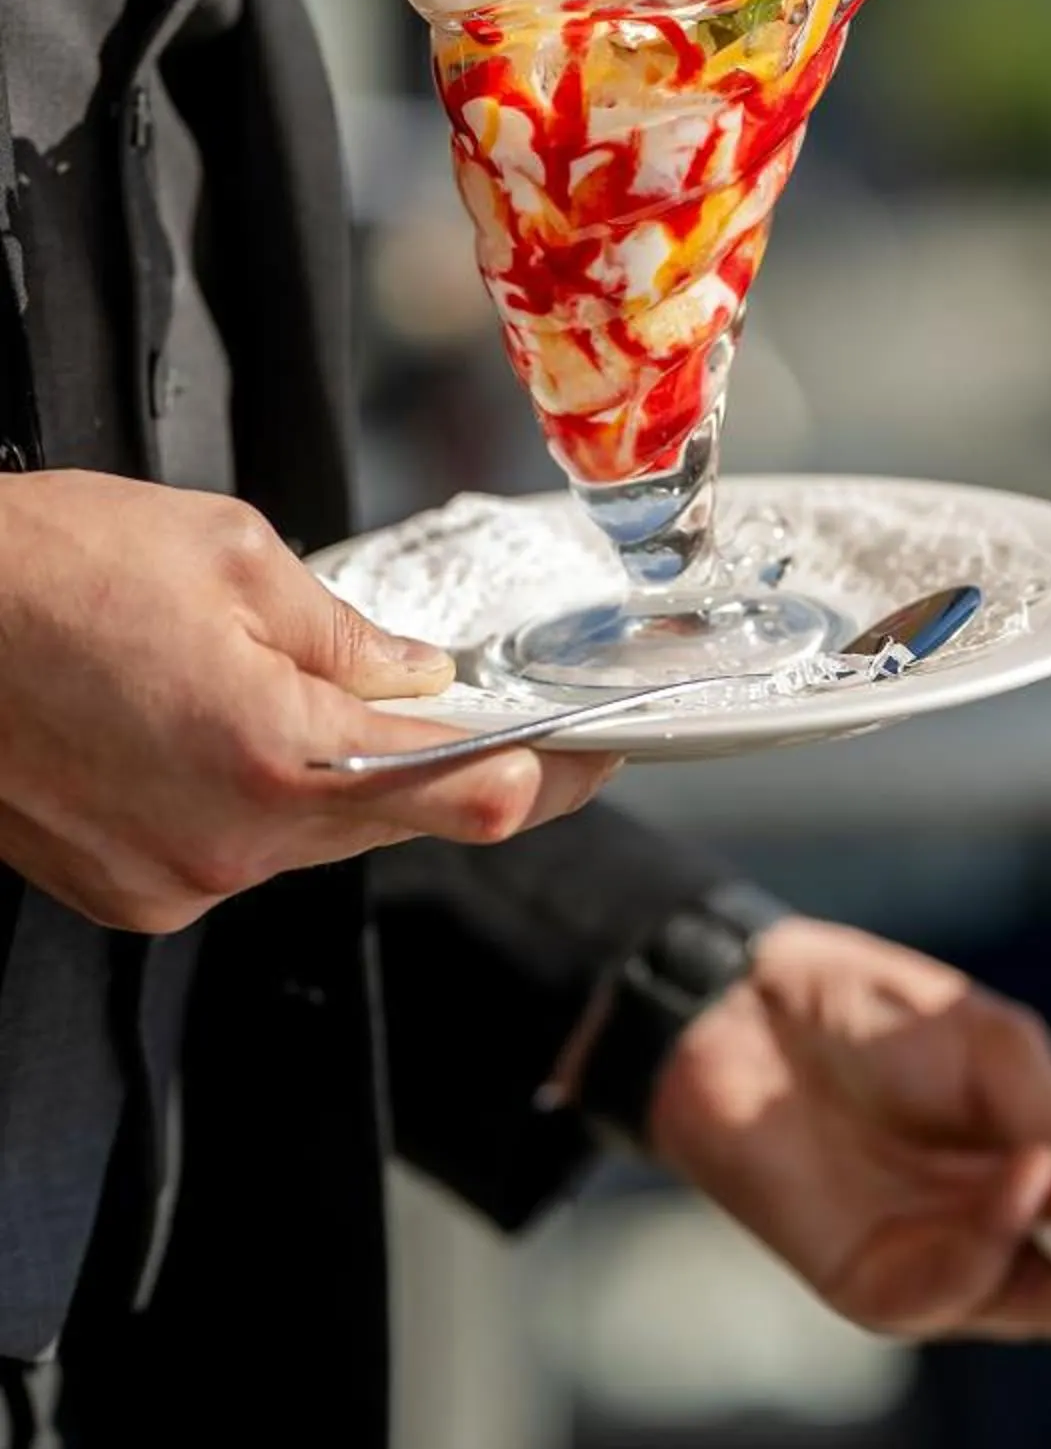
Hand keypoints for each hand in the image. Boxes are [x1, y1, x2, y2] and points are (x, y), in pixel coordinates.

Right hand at [0, 469, 617, 933]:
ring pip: (316, 839)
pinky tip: (242, 734)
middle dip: (458, 773)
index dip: (547, 774)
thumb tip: (421, 680)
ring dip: (351, 781)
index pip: (462, 790)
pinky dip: (265, 800)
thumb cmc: (52, 568)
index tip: (598, 754)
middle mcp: (232, 846)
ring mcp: (176, 883)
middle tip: (518, 727)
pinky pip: (238, 852)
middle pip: (395, 822)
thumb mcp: (230, 555)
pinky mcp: (129, 894)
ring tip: (352, 706)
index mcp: (278, 754)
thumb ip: (347, 635)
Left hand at [650, 919, 1050, 1339]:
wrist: (751, 1004)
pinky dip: (995, 1240)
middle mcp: (997, 1231)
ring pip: (1035, 1305)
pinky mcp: (875, 1285)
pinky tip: (1016, 1184)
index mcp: (1038, 1172)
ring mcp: (938, 1264)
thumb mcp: (997, 1046)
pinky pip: (954, 1287)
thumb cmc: (875, 1017)